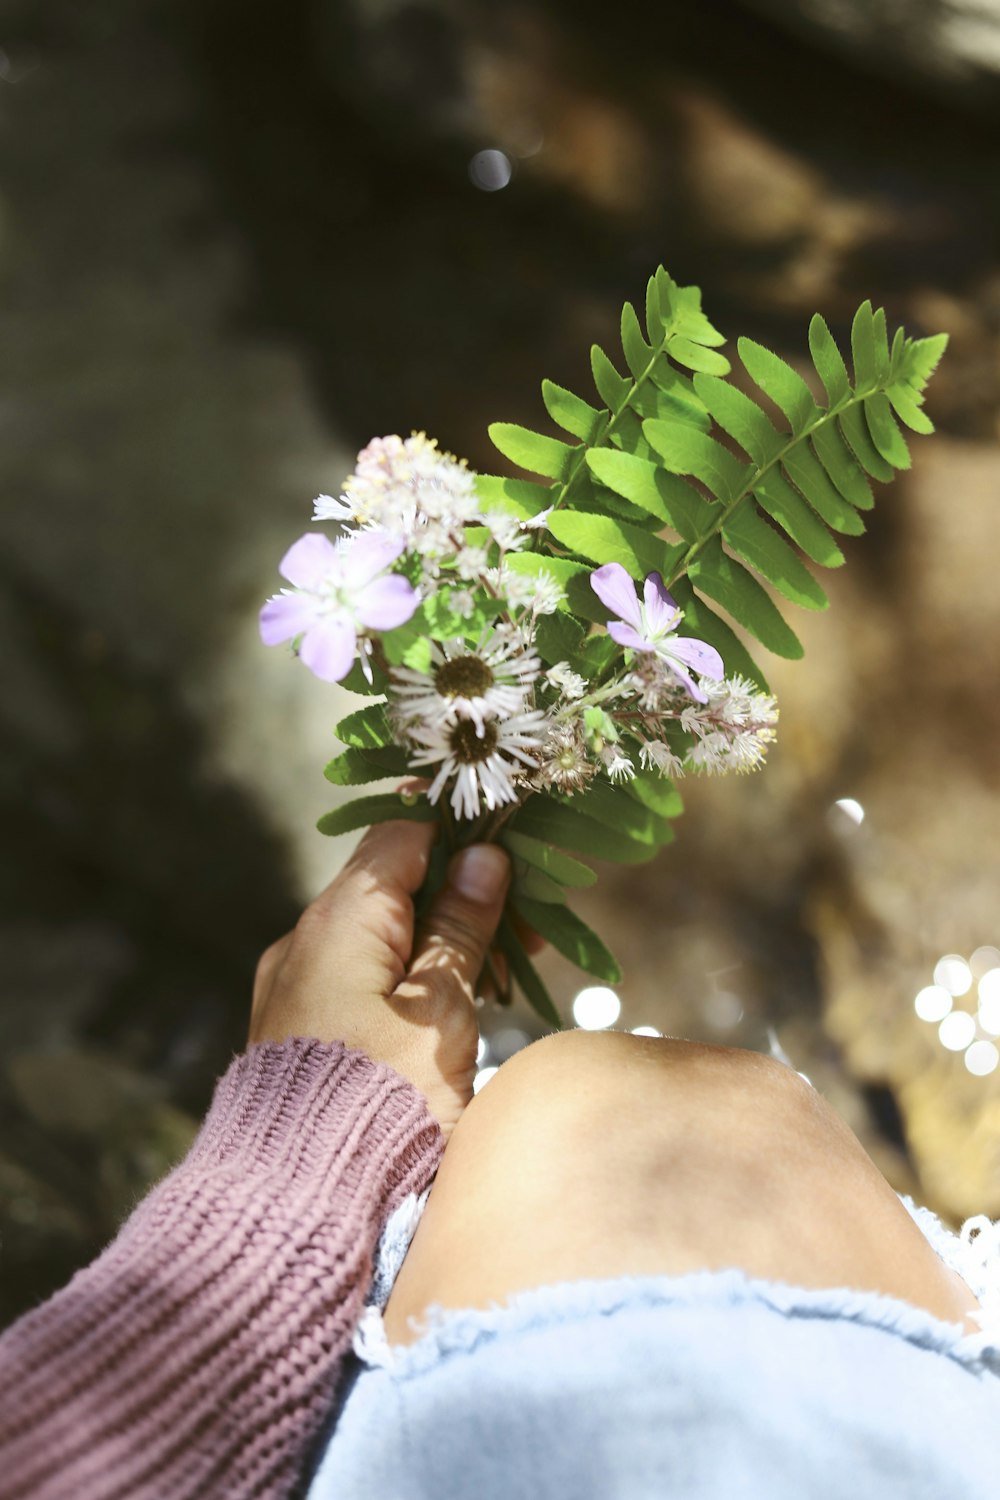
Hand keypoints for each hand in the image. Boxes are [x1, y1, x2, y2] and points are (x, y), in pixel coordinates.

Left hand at [249, 800, 539, 1142]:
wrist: (300, 1204)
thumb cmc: (382, 1101)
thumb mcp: (440, 1011)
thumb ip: (461, 928)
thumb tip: (484, 858)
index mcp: (336, 921)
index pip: (400, 837)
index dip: (461, 836)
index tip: (518, 856)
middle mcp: (303, 943)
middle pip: (391, 887)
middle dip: (463, 896)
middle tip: (532, 928)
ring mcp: (296, 988)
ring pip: (380, 936)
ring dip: (443, 940)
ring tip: (508, 970)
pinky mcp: (302, 1030)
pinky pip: (361, 978)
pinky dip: (411, 977)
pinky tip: (458, 1004)